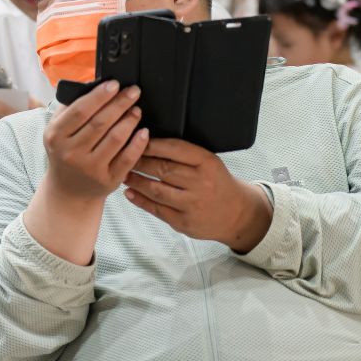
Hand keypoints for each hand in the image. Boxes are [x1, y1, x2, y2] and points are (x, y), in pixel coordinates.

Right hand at [42, 80, 149, 202]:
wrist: (69, 190)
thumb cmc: (66, 153)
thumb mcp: (58, 131)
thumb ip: (71, 107)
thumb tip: (95, 85)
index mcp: (56, 136)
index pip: (80, 111)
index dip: (100, 96)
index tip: (115, 84)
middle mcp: (70, 153)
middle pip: (100, 122)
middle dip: (120, 103)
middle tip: (133, 91)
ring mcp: (89, 169)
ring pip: (115, 138)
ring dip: (130, 120)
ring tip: (136, 110)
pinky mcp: (107, 180)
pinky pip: (127, 158)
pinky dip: (138, 143)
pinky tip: (143, 132)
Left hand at [125, 139, 273, 251]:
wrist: (237, 214)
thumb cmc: (217, 183)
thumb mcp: (209, 162)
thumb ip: (185, 154)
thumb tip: (148, 142)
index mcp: (208, 163)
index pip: (175, 148)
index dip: (152, 144)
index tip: (136, 139)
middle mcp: (201, 183)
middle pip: (162, 168)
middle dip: (139, 161)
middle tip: (124, 156)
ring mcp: (192, 204)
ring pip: (156, 190)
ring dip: (136, 181)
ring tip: (124, 174)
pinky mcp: (184, 222)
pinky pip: (156, 209)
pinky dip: (140, 200)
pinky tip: (129, 192)